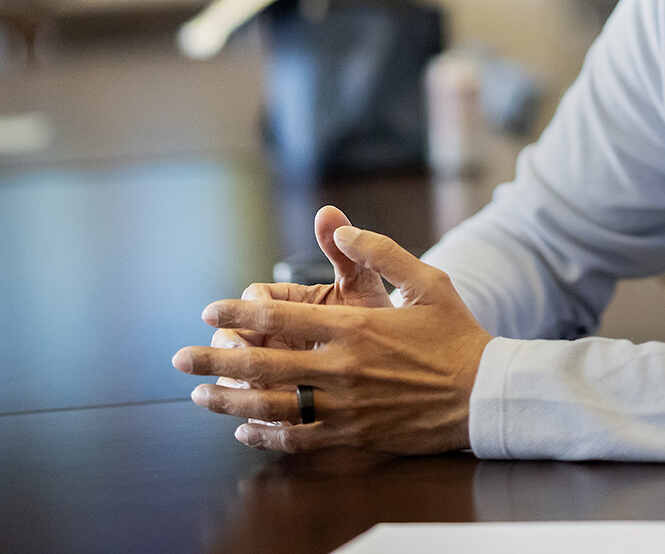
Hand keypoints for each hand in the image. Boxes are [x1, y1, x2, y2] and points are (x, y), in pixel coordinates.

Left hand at [173, 219, 492, 454]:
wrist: (484, 395)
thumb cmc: (456, 335)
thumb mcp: (426, 280)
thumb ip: (379, 251)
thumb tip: (337, 225)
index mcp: (356, 327)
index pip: (280, 319)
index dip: (238, 314)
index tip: (210, 311)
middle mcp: (343, 369)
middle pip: (263, 365)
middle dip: (215, 361)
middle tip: (180, 359)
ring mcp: (346, 407)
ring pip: (273, 407)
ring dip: (230, 403)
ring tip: (200, 399)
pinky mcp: (355, 436)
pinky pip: (300, 439)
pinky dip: (267, 435)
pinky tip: (245, 431)